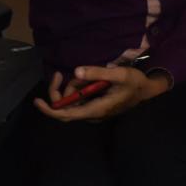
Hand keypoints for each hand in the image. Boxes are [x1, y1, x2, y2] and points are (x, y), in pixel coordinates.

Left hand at [33, 65, 169, 121]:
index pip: (67, 114)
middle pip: (65, 108)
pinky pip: (78, 99)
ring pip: (72, 102)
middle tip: (61, 74)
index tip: (37, 101)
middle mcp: (92, 113)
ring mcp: (93, 110)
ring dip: (72, 87)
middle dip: (59, 91)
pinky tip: (85, 78)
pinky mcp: (95, 105)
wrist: (147, 90)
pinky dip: (77, 88)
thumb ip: (98, 73)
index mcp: (96, 109)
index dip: (50, 110)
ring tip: (84, 73)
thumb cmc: (135, 83)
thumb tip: (76, 71)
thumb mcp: (119, 74)